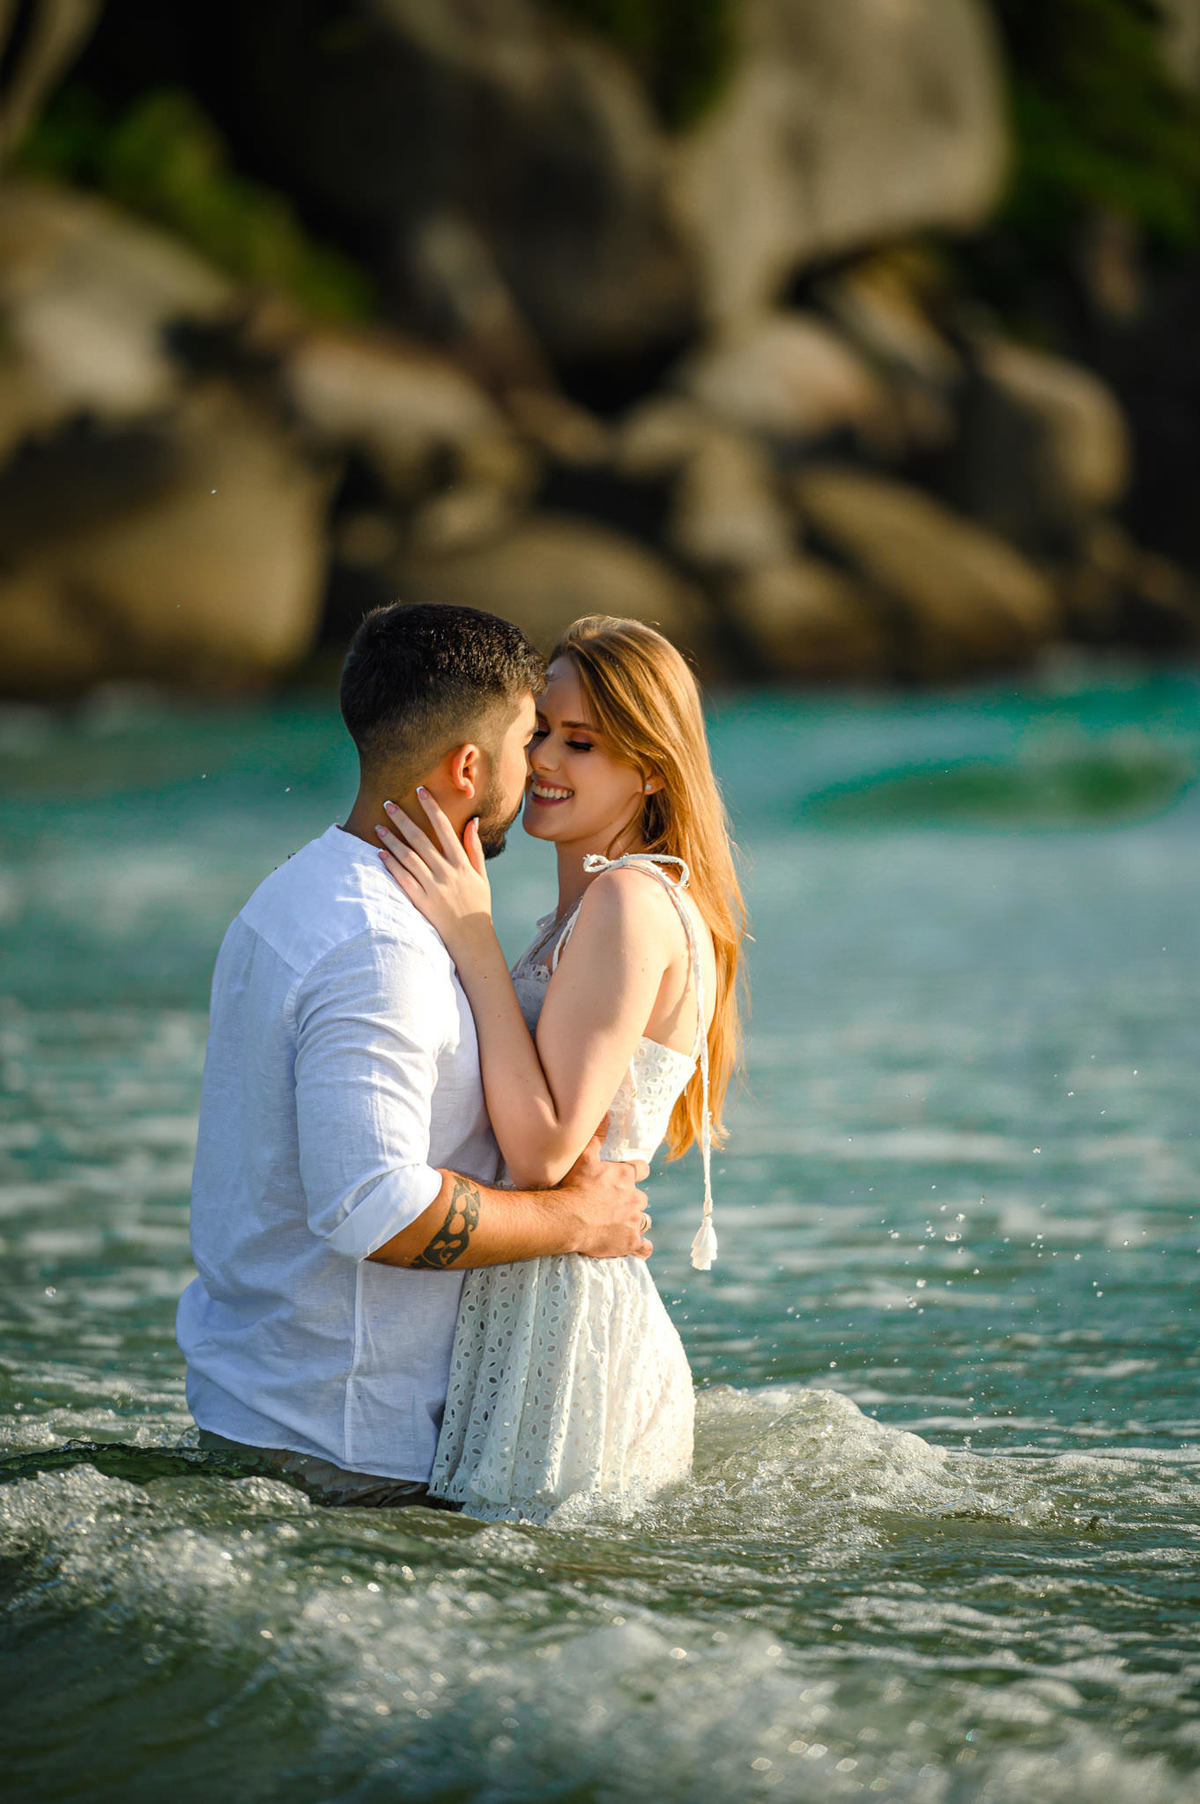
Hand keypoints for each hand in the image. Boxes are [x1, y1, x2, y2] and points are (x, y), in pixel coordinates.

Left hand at [376, 787, 492, 953]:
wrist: (471, 937)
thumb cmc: (477, 904)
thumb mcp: (481, 874)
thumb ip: (474, 847)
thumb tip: (472, 821)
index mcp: (461, 863)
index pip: (444, 827)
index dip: (431, 807)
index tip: (420, 791)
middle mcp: (446, 872)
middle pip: (420, 839)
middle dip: (402, 819)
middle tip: (387, 803)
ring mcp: (432, 887)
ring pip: (407, 857)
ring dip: (391, 840)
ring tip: (377, 826)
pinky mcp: (420, 901)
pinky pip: (402, 879)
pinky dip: (391, 865)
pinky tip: (380, 854)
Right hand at [554, 1131, 651, 1260]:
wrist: (567, 1219)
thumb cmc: (573, 1186)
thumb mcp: (584, 1155)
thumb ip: (597, 1133)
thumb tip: (606, 1111)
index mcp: (625, 1176)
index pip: (641, 1170)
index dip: (636, 1172)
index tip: (630, 1175)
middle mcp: (634, 1198)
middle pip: (642, 1198)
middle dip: (633, 1200)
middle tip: (617, 1204)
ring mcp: (633, 1222)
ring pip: (644, 1221)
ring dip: (636, 1221)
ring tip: (623, 1224)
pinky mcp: (629, 1242)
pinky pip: (644, 1247)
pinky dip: (641, 1247)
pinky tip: (637, 1248)